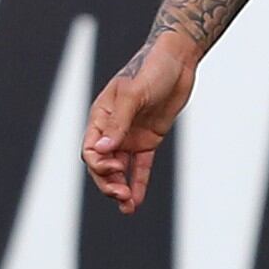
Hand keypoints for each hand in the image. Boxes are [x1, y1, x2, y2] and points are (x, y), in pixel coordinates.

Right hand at [83, 31, 196, 213]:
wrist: (177, 62)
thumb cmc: (151, 70)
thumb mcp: (133, 94)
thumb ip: (119, 122)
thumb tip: (103, 149)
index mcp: (101, 117)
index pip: (91, 150)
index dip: (99, 165)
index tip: (115, 169)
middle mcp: (112, 130)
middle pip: (102, 165)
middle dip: (108, 183)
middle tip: (121, 197)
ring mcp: (130, 136)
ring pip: (120, 170)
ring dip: (121, 189)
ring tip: (128, 207)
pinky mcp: (149, 140)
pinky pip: (140, 166)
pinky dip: (138, 183)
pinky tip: (137, 201)